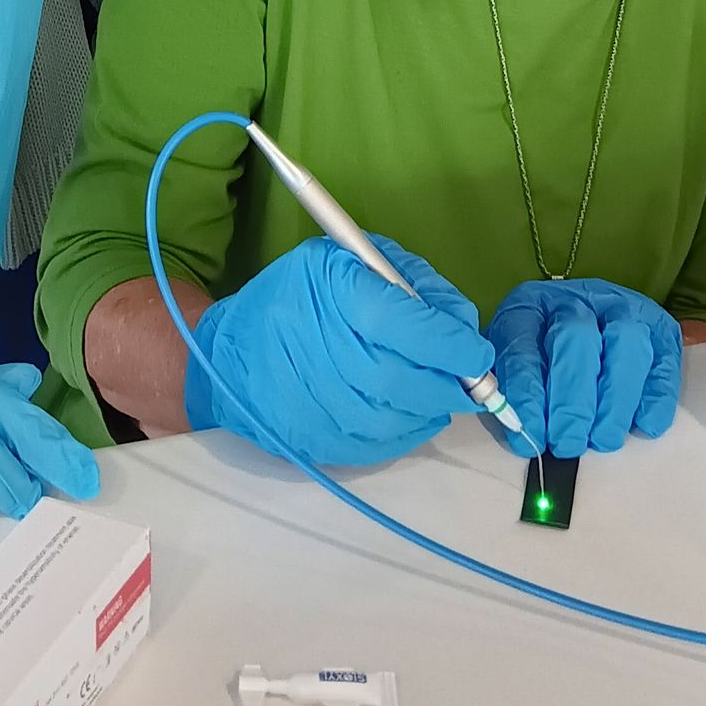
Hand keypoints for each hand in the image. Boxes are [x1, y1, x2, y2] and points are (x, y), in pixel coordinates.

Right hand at [184, 234, 495, 467]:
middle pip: (412, 380)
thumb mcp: (343, 261)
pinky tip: (409, 409)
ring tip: (436, 389)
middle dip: (451, 382)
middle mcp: (327, 354)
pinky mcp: (320, 444)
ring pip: (404, 417)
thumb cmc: (293, 299)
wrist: (228, 358)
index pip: (413, 327)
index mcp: (336, 295)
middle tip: (467, 377)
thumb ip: (407, 281)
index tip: (477, 353)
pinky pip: (386, 444)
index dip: (455, 345)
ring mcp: (320, 406)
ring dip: (433, 406)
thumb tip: (461, 322)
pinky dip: (410, 429)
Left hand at [485, 278, 682, 457]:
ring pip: (625, 341)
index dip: (527, 393)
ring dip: (615, 398)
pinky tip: (644, 426)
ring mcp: (622, 311)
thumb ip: (512, 390)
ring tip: (604, 439)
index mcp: (530, 307)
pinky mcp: (659, 330)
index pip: (524, 344)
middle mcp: (577, 301)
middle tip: (568, 442)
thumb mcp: (514, 365)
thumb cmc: (544, 357)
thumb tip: (510, 427)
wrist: (588, 323)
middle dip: (572, 399)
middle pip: (575, 338)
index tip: (533, 435)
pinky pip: (663, 359)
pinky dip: (656, 396)